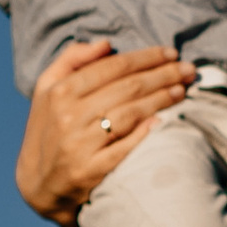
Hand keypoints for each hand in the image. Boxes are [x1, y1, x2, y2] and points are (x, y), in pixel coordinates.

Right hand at [15, 39, 197, 226]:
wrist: (38, 183)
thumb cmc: (48, 129)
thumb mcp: (46, 89)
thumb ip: (71, 59)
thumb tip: (106, 43)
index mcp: (60, 91)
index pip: (112, 67)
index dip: (146, 57)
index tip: (171, 52)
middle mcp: (69, 116)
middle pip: (127, 88)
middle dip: (163, 75)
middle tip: (188, 70)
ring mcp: (79, 145)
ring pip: (129, 114)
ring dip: (161, 99)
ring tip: (182, 90)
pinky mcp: (89, 172)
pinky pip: (123, 149)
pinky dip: (144, 134)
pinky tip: (163, 121)